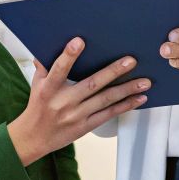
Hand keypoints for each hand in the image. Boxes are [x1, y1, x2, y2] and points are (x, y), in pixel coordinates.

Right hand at [7, 38, 148, 164]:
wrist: (34, 138)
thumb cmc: (38, 106)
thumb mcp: (36, 84)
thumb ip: (45, 66)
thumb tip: (45, 44)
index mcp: (49, 89)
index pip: (59, 69)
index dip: (69, 56)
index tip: (80, 41)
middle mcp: (63, 102)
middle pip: (91, 85)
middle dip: (113, 72)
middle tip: (130, 60)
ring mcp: (76, 115)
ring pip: (105, 100)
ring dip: (126, 90)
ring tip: (144, 82)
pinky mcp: (86, 126)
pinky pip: (108, 114)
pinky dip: (125, 106)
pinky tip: (139, 98)